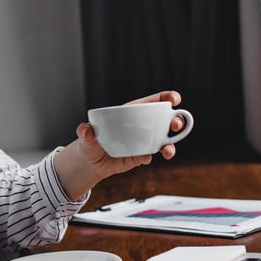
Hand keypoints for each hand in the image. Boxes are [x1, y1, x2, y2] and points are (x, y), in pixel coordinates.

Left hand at [54, 90, 183, 199]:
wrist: (90, 162)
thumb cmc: (90, 141)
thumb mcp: (87, 135)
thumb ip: (87, 132)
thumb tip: (84, 129)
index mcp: (132, 113)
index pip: (152, 103)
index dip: (165, 98)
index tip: (174, 99)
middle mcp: (142, 126)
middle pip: (165, 120)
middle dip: (176, 121)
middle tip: (175, 124)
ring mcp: (144, 142)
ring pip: (164, 141)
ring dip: (170, 145)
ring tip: (168, 151)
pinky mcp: (141, 156)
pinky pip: (150, 155)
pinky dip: (150, 157)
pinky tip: (145, 158)